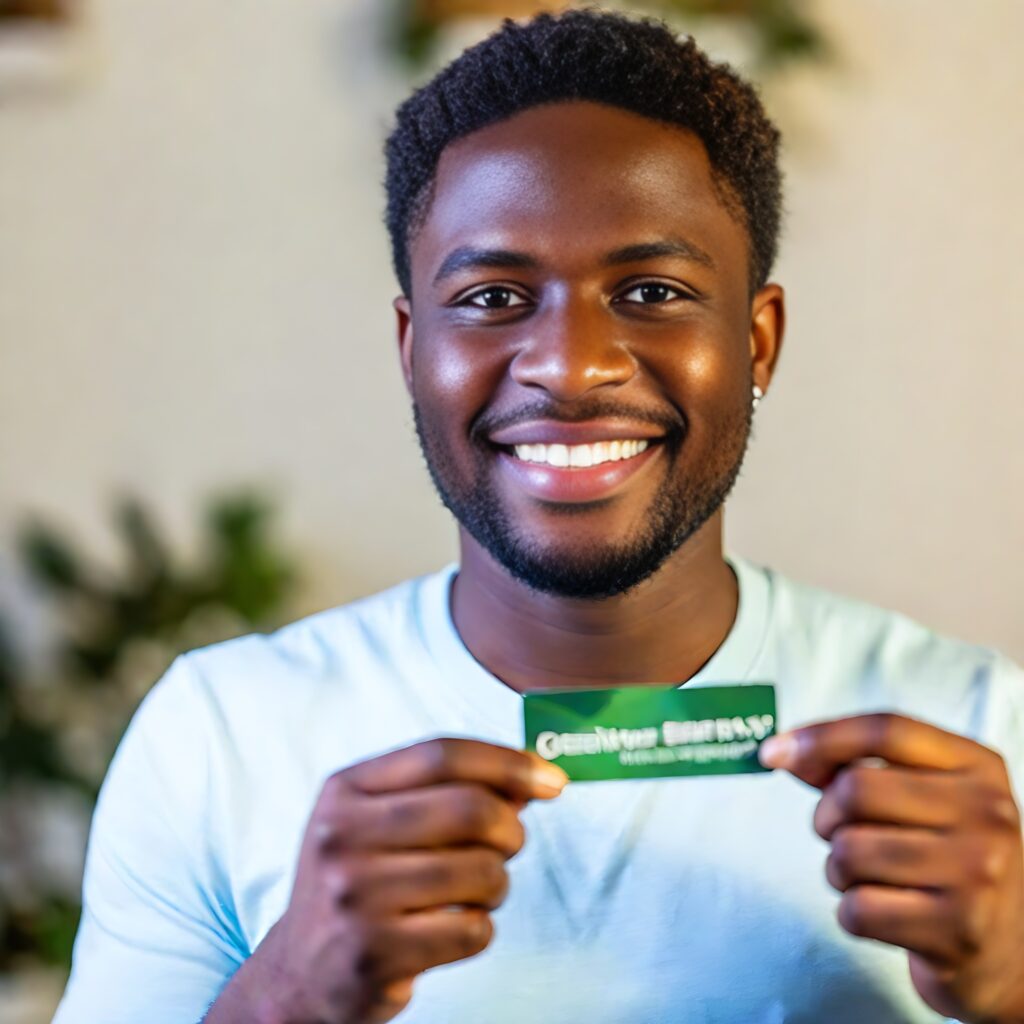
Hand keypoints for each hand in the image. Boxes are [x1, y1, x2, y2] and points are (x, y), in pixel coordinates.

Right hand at [206, 737, 567, 1023]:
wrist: (299, 973)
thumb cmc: (360, 882)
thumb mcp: (383, 822)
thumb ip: (450, 791)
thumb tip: (534, 774)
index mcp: (345, 790)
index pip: (442, 754)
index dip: (506, 761)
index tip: (551, 779)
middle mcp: (341, 836)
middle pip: (470, 808)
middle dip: (510, 828)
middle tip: (509, 845)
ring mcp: (354, 896)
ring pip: (482, 872)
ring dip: (497, 885)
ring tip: (472, 892)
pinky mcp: (374, 955)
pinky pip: (473, 931)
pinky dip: (479, 929)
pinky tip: (449, 929)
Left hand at [760, 713, 1023, 1023]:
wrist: (1011, 950)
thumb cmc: (946, 857)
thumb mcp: (922, 797)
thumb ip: (855, 766)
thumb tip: (781, 751)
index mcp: (977, 766)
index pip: (885, 729)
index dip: (821, 736)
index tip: (774, 752)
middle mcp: (987, 813)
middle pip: (855, 790)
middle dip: (826, 816)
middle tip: (840, 834)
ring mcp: (978, 873)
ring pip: (848, 851)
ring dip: (837, 869)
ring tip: (866, 877)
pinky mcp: (958, 930)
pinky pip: (857, 909)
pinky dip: (852, 912)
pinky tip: (883, 912)